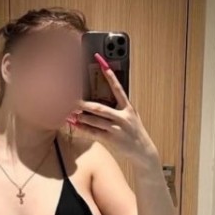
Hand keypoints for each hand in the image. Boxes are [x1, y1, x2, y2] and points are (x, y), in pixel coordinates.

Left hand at [70, 53, 158, 168]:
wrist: (143, 151)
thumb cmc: (134, 132)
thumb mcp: (131, 117)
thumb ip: (119, 108)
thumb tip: (101, 101)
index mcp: (128, 108)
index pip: (118, 89)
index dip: (110, 76)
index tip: (102, 63)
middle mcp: (122, 117)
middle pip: (100, 108)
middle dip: (84, 104)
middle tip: (73, 99)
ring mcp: (116, 129)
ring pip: (95, 120)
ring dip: (81, 117)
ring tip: (71, 112)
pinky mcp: (112, 139)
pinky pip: (94, 132)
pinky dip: (84, 128)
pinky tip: (76, 124)